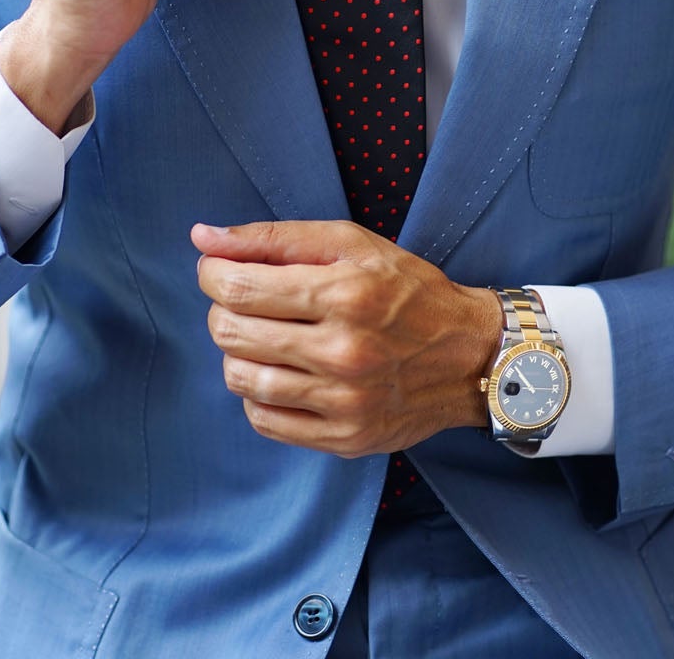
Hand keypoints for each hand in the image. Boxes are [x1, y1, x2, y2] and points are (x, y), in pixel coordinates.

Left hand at [192, 220, 501, 458]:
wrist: (471, 356)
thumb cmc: (409, 291)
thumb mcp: (353, 244)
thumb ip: (276, 239)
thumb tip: (202, 237)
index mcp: (345, 294)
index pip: (237, 288)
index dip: (212, 275)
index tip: (219, 271)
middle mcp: (343, 351)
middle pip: (230, 333)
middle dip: (223, 310)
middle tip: (246, 303)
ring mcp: (343, 401)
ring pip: (240, 379)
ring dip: (238, 353)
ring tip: (264, 339)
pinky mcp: (344, 437)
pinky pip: (264, 420)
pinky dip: (258, 394)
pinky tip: (281, 373)